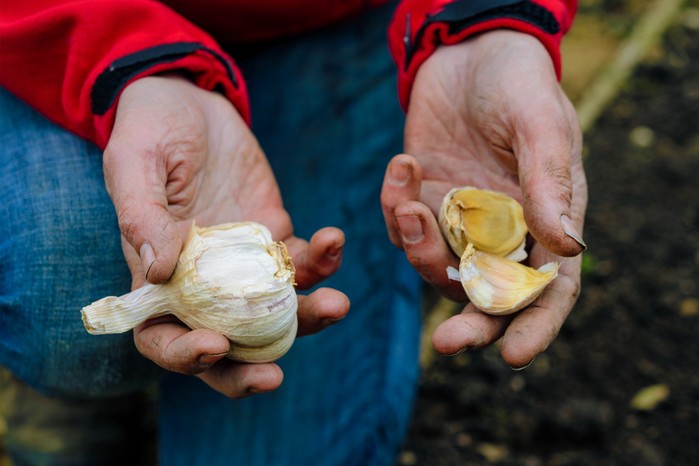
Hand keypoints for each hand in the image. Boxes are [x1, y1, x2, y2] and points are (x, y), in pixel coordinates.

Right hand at [103, 76, 348, 396]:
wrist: (192, 103)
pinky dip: (323, 260)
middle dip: (249, 369)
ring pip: (276, 312)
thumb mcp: (134, 163)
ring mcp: (243, 265)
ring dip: (307, 316)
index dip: (181, 356)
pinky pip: (302, 262)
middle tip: (275, 376)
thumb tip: (155, 273)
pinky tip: (333, 238)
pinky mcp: (275, 238)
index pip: (161, 337)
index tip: (212, 346)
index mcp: (156, 278)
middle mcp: (202, 283)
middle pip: (226, 345)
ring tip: (337, 303)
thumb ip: (141, 216)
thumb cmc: (150, 131)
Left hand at [381, 31, 586, 368]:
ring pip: (435, 266)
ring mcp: (458, 221)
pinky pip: (401, 226)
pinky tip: (402, 165)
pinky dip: (394, 205)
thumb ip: (550, 184)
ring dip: (417, 246)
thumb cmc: (518, 85)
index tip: (514, 356)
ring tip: (409, 200)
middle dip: (471, 325)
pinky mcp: (422, 201)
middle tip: (448, 343)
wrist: (469, 54)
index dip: (536, 326)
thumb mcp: (540, 125)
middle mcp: (503, 233)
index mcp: (547, 222)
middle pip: (489, 298)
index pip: (549, 289)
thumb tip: (570, 247)